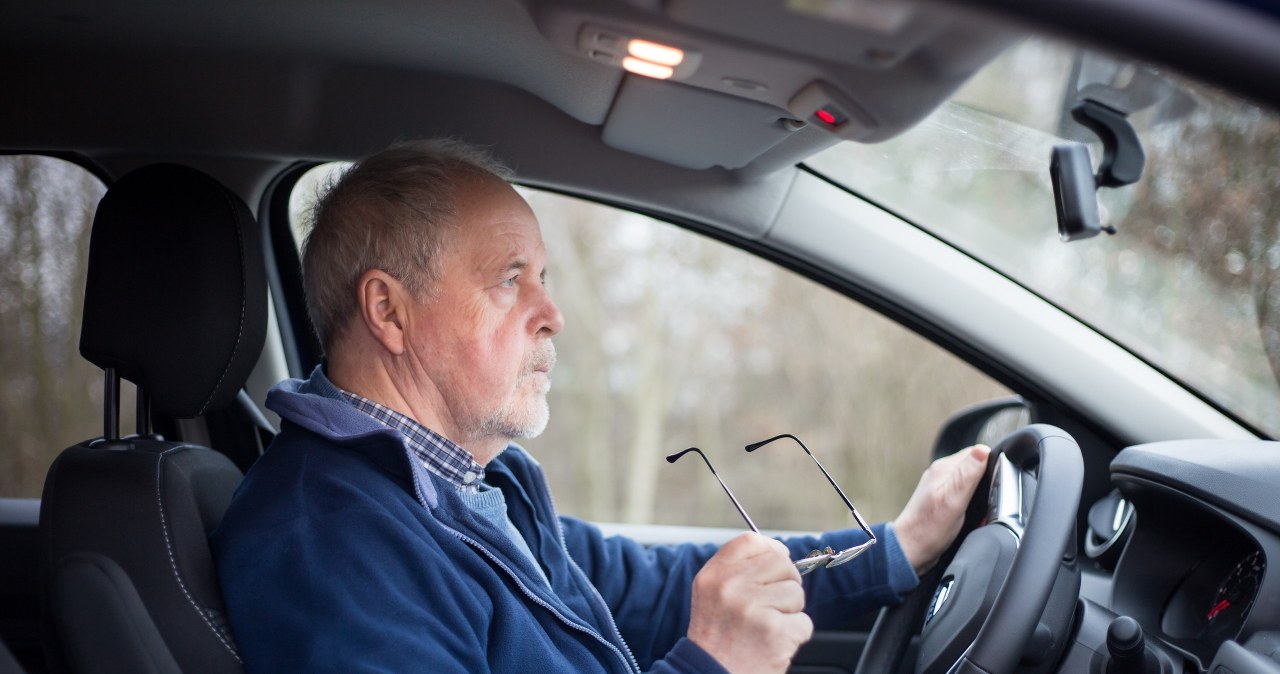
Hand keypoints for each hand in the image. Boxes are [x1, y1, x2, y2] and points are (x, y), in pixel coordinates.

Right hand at [687, 532, 813, 673]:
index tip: (779, 558)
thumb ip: (737, 570)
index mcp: (714, 575)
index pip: (751, 541)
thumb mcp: (711, 594)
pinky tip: (775, 642)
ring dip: (790, 612)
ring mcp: (752, 608)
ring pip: (796, 592)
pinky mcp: (774, 631)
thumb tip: (779, 552)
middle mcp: (731, 587)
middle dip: (786, 582)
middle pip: (781, 563)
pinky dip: (796, 635)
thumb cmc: (716, 639)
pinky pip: (804, 622)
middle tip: (773, 605)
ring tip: (768, 626)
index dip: (771, 548)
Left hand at [893, 444, 989, 574]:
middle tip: (988, 501)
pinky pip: (966, 496)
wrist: (911, 550)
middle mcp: (942, 474)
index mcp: (944, 468)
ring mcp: (941, 487)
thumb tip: (982, 450)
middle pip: (975, 467)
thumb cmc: (928, 529)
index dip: (992, 464)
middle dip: (987, 482)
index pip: (976, 452)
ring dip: (981, 496)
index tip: (995, 483)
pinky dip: (974, 506)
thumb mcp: (953, 499)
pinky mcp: (943, 500)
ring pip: (972, 482)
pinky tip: (972, 517)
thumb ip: (968, 474)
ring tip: (979, 511)